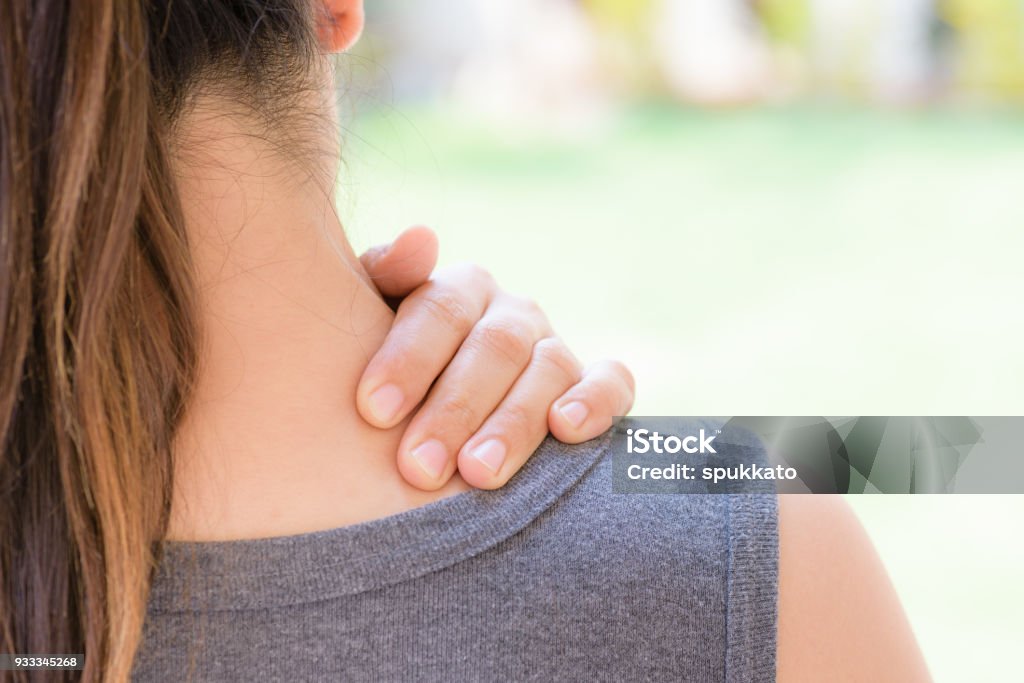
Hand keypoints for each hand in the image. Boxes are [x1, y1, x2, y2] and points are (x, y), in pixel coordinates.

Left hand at [358, 226, 634, 490]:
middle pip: (494, 347)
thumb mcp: (369, 323)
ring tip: (477, 473)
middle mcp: (513, 313)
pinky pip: (612, 382)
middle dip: (455, 409)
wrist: (430, 415)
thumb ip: (386, 277)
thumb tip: (421, 238)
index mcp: (460, 289)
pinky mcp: (596, 386)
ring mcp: (556, 348)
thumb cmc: (388, 375)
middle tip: (418, 467)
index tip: (373, 410)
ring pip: (548, 369)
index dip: (408, 358)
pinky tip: (566, 430)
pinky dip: (596, 401)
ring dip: (515, 423)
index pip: (440, 309)